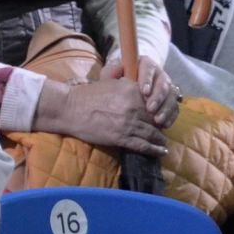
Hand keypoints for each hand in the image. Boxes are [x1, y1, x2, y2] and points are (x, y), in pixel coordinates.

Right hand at [36, 78, 166, 154]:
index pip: (153, 102)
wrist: (70, 108)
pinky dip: (154, 150)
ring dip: (160, 140)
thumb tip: (139, 87)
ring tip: (163, 144)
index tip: (160, 117)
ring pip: (152, 133)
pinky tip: (160, 152)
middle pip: (155, 118)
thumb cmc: (87, 95)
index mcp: (132, 90)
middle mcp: (134, 106)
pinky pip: (143, 145)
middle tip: (162, 132)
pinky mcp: (122, 137)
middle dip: (160, 126)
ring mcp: (129, 123)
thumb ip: (127, 84)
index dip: (158, 111)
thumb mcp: (110, 82)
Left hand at [103, 52, 178, 127]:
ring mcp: (166, 87)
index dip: (147, 79)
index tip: (144, 91)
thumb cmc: (117, 82)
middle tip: (150, 109)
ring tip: (157, 121)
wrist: (124, 94)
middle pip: (163, 83)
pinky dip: (170, 116)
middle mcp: (158, 74)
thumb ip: (111, 72)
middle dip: (158, 97)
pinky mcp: (170, 100)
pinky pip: (175, 108)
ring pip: (171, 96)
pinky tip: (164, 125)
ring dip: (165, 109)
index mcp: (145, 64)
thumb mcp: (111, 75)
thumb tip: (117, 70)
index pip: (148, 67)